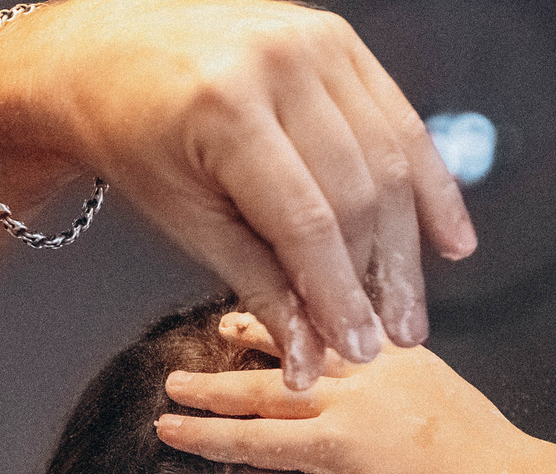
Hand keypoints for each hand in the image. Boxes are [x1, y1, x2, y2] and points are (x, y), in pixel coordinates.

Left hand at [0, 0, 475, 385]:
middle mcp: (280, 63)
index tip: (355, 349)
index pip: (307, 221)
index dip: (339, 296)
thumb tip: (309, 352)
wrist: (109, 52)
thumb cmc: (133, 134)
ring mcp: (317, 41)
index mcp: (227, 107)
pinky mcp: (339, 39)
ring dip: (407, 244)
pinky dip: (426, 182)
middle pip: (359, 190)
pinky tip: (446, 237)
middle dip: (376, 278)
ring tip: (407, 308)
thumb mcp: (183, 220)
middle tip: (387, 339)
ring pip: (390, 157)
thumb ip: (256, 283)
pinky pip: (399, 118)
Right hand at [153, 312, 555, 473]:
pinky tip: (300, 308)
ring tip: (219, 329)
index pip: (248, 438)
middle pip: (264, 389)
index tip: (165, 427)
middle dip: (213, 388)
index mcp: (331, 445)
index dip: (202, 435)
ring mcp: (376, 371)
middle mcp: (347, 398)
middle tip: (173, 382)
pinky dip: (318, 317)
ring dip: (258, 338)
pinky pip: (351, 329)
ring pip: (303, 347)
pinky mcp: (406, 357)